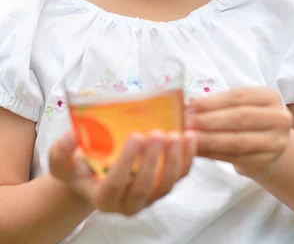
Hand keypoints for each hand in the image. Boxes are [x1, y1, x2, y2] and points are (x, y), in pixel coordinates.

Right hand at [49, 129, 196, 215]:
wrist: (97, 176)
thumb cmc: (80, 167)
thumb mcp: (62, 161)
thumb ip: (61, 150)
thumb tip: (72, 135)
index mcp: (102, 198)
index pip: (115, 186)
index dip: (126, 163)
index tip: (134, 136)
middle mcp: (127, 203)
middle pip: (144, 188)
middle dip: (153, 161)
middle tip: (157, 134)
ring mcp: (149, 196)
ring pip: (166, 186)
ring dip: (174, 161)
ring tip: (177, 136)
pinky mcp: (164, 185)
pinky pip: (180, 176)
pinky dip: (188, 158)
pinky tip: (190, 137)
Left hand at [185, 87, 291, 178]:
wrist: (270, 146)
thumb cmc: (250, 119)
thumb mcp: (242, 104)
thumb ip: (219, 103)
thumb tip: (188, 104)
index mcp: (271, 97)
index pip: (238, 96)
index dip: (213, 101)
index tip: (191, 106)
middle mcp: (279, 118)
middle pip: (239, 118)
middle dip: (210, 121)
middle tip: (187, 123)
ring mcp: (275, 143)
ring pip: (236, 141)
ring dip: (209, 140)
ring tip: (189, 138)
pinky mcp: (265, 162)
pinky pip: (234, 158)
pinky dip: (212, 154)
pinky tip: (197, 151)